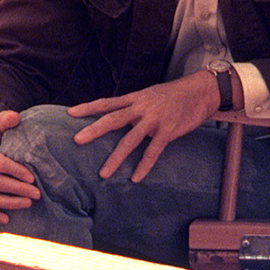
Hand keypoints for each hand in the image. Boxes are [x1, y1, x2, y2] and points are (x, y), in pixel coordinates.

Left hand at [67, 72, 218, 181]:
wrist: (199, 91)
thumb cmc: (172, 95)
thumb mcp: (148, 96)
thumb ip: (133, 106)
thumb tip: (117, 117)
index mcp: (133, 99)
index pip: (106, 102)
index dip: (87, 107)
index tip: (69, 113)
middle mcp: (140, 108)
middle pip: (112, 119)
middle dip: (93, 130)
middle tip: (76, 140)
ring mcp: (153, 120)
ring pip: (130, 140)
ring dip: (115, 157)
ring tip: (103, 173)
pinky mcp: (167, 131)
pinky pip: (153, 151)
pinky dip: (143, 165)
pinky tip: (135, 177)